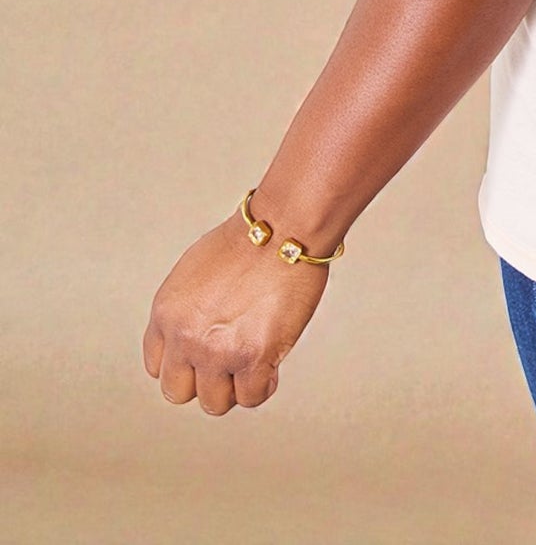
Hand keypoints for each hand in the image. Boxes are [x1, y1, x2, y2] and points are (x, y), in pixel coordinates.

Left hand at [143, 207, 331, 413]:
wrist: (283, 227)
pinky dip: (264, 385)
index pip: (157, 367)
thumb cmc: (252, 239)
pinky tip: (272, 364)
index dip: (184, 364)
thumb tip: (200, 330)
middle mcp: (184, 337)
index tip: (201, 358)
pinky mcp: (253, 358)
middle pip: (179, 392)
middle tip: (229, 362)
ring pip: (215, 403)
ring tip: (254, 361)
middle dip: (205, 380)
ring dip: (235, 385)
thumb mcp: (196, 271)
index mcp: (166, 313)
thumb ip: (189, 308)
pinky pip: (252, 397)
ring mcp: (217, 351)